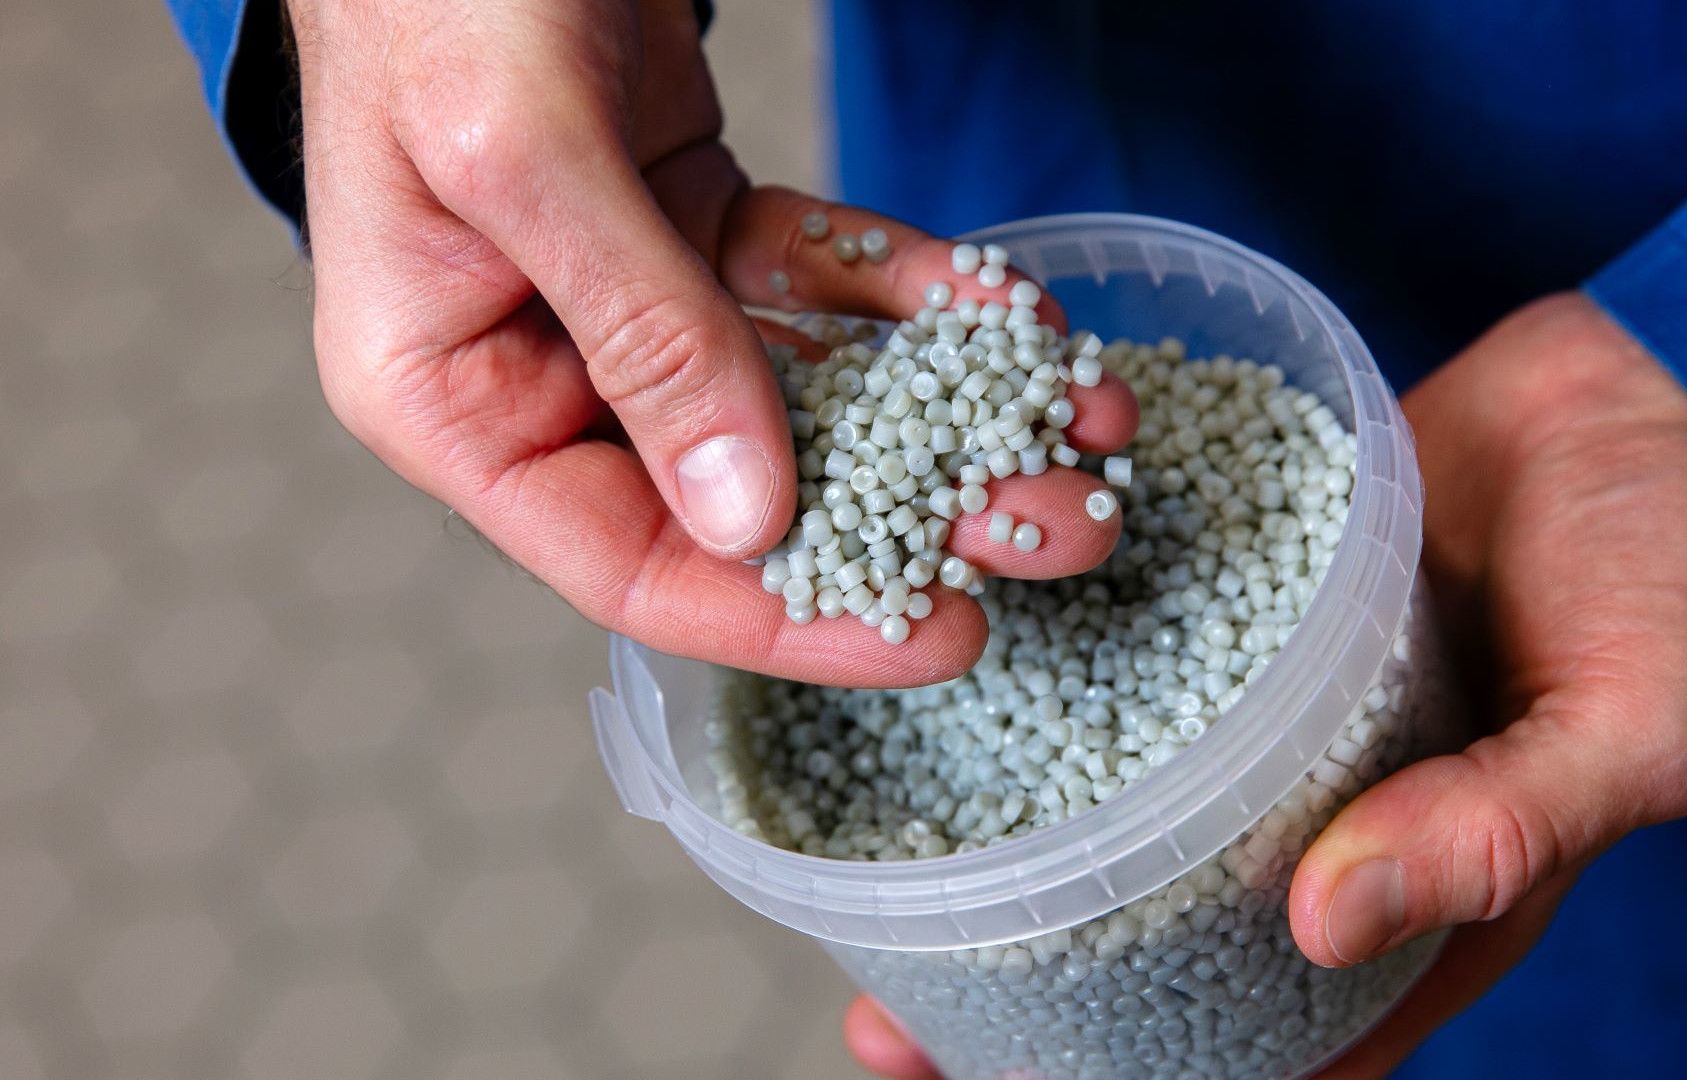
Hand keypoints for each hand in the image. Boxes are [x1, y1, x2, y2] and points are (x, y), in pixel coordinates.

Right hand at [288, 0, 1137, 687]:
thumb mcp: (524, 152)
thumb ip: (639, 332)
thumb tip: (747, 515)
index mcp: (451, 398)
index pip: (627, 560)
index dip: (787, 615)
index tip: (935, 631)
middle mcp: (539, 369)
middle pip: (742, 492)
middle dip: (913, 512)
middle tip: (1060, 527)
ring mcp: (623, 298)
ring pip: (805, 390)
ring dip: (947, 412)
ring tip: (1082, 431)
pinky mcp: (690, 222)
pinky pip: (820, 283)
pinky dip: (914, 298)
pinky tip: (1013, 317)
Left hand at [842, 293, 1686, 1076]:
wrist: (1646, 385)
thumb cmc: (1678, 564)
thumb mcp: (1637, 717)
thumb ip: (1508, 828)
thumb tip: (1333, 934)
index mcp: (1417, 888)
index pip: (1273, 1037)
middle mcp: (1317, 814)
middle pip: (1155, 940)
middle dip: (1023, 991)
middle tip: (887, 1023)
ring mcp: (1262, 710)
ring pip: (1110, 803)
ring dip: (997, 846)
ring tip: (863, 874)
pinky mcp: (1227, 601)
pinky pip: (1117, 664)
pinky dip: (1033, 690)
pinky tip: (935, 691)